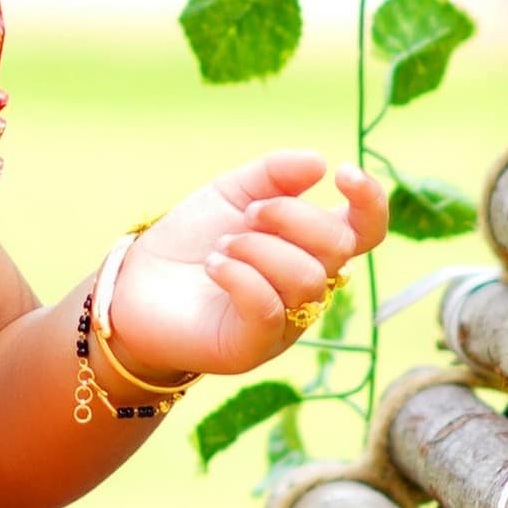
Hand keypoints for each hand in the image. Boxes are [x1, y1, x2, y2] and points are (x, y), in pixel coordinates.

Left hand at [100, 152, 390, 386]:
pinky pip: (269, 308)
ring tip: (221, 247)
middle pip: (338, 247)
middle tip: (247, 214)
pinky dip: (241, 276)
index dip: (370, 201)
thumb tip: (319, 161)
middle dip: (291, 217)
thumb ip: (274, 174)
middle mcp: (308, 286)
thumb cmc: (191, 241)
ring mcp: (286, 321)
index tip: (343, 172)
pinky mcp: (253, 346)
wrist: (137, 285)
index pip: (366, 230)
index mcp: (310, 246)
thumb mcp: (232, 193)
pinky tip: (215, 266)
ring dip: (258, 248)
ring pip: (306, 277)